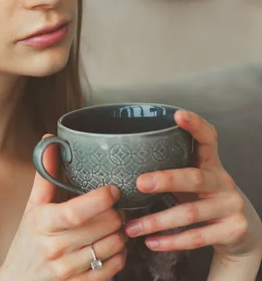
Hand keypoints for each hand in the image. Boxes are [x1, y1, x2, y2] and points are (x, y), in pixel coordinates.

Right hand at [0, 135, 126, 280]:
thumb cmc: (26, 243)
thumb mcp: (32, 209)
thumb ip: (45, 176)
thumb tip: (50, 141)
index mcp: (43, 223)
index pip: (76, 212)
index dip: (101, 199)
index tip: (113, 190)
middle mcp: (55, 248)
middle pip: (103, 226)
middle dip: (116, 214)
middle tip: (116, 208)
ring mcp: (68, 269)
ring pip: (112, 246)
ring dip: (121, 233)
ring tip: (115, 226)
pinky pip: (114, 268)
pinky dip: (120, 255)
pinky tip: (113, 246)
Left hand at [123, 110, 261, 260]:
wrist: (239, 231)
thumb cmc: (201, 198)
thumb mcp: (189, 180)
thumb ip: (167, 169)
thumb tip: (117, 163)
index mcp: (210, 164)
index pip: (208, 138)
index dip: (195, 125)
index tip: (178, 115)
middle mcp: (223, 182)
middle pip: (193, 178)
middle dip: (166, 180)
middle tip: (140, 183)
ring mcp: (230, 206)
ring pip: (190, 213)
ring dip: (157, 222)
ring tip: (131, 228)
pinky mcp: (233, 230)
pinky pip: (198, 237)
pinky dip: (171, 241)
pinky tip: (151, 242)